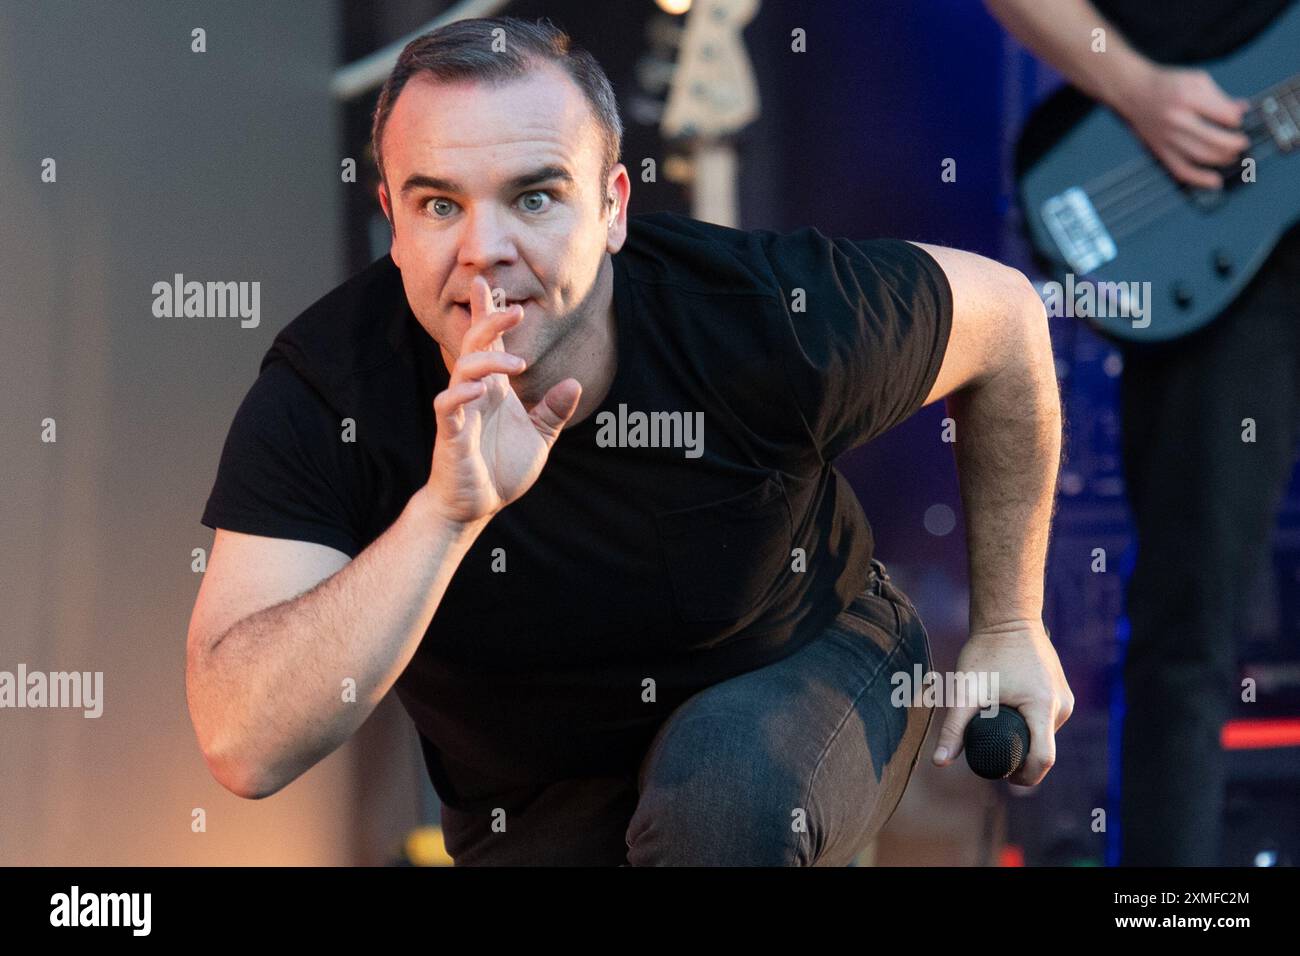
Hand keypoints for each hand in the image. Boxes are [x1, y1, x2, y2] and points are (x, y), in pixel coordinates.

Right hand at [424, 276, 582, 525]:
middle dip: (490, 322)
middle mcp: (475, 392)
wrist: (476, 504)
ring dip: (489, 360)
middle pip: (476, 345)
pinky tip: (478, 389)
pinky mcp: (450, 433)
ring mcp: (461, 411)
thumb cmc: (500, 469)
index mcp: (494, 389)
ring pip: (463, 369)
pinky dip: (460, 394)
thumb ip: (554, 411)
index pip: (490, 343)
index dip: (489, 314)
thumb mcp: (539, 438)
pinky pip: (448, 406)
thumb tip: (574, 383)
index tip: (490, 283)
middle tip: (514, 310)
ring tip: (517, 363)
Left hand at [930, 619, 1073, 786]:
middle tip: (991, 752)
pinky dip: (1031, 726)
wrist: (1008, 618)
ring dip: (1025, 740)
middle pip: (1044, 748)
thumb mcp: (967, 691)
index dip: (1025, 777)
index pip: (1044, 760)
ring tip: (998, 730)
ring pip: (1046, 735)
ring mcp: (1065, 699)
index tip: (1003, 777)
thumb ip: (954, 728)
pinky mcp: (1063, 692)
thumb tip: (938, 763)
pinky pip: (1048, 721)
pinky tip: (1010, 720)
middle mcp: (1062, 705)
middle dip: (1020, 757)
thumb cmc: (986, 651)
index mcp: (1043, 707)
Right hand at [1114, 64, 1251, 189]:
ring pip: (1202, 156)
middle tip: (1242, 143)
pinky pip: (1181, 170)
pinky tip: (1215, 182)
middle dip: (1236, 144)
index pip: (1225, 116)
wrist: (1132, 93)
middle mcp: (1177, 120)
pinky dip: (1200, 179)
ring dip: (1223, 159)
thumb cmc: (1167, 84)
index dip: (1237, 120)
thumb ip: (1220, 97)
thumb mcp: (1196, 81)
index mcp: (1189, 98)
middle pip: (1215, 140)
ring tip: (1232, 155)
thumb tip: (1243, 110)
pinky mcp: (1160, 151)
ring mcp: (1167, 138)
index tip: (1237, 120)